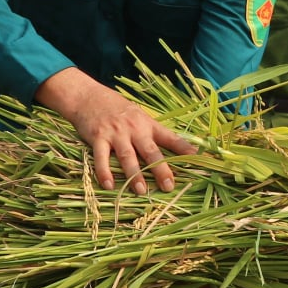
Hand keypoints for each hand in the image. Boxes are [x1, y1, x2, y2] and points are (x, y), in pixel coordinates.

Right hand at [36, 68, 195, 193]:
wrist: (89, 96)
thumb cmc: (117, 110)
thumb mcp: (138, 116)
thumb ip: (151, 132)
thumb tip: (172, 151)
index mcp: (148, 124)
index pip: (170, 137)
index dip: (184, 148)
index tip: (198, 158)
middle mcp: (134, 128)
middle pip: (150, 151)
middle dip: (160, 169)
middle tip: (169, 185)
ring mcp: (116, 133)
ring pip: (128, 156)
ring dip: (134, 174)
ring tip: (141, 190)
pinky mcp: (98, 137)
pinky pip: (101, 157)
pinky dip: (105, 172)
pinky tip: (109, 185)